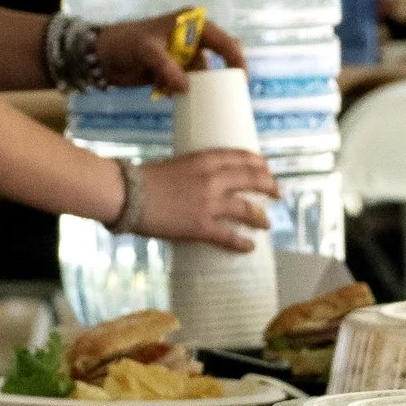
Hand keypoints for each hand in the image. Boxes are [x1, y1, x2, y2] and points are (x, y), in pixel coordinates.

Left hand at [94, 12, 250, 95]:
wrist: (101, 55)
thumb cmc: (125, 43)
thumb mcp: (146, 50)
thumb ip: (167, 67)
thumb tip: (186, 88)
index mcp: (192, 24)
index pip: (225, 41)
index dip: (236, 60)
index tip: (241, 81)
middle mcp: (192, 38)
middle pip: (218, 59)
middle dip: (218, 78)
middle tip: (220, 97)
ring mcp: (183, 55)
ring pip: (201, 75)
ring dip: (195, 88)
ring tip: (183, 97)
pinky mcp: (173, 70)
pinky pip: (187, 83)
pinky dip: (181, 91)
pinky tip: (169, 95)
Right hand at [137, 149, 276, 250]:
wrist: (128, 194)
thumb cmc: (144, 178)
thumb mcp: (175, 164)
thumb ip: (194, 170)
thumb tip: (203, 179)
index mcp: (205, 160)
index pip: (240, 158)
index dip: (257, 163)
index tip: (266, 167)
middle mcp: (213, 179)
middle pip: (251, 180)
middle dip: (268, 186)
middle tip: (277, 192)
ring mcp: (209, 203)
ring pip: (246, 209)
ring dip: (260, 217)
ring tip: (267, 223)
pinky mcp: (200, 226)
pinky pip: (228, 236)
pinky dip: (242, 243)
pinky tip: (250, 247)